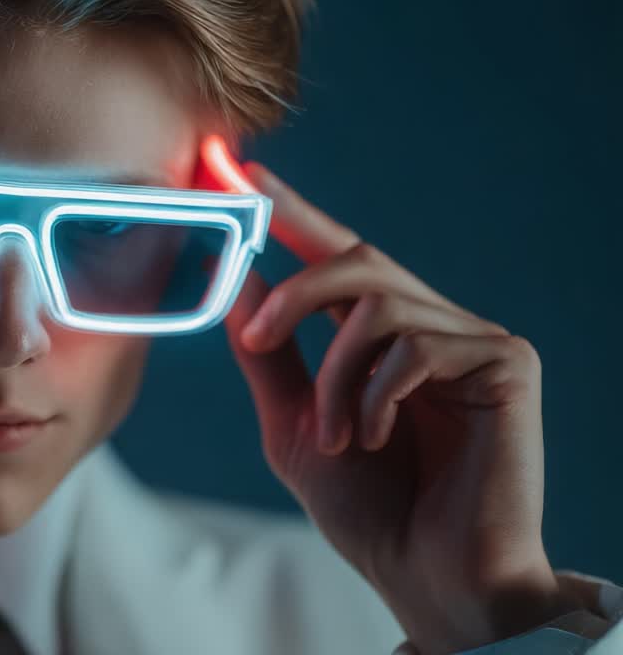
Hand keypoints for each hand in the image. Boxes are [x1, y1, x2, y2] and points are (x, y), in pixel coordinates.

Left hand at [222, 164, 578, 653]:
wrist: (426, 575)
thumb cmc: (367, 506)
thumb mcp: (295, 424)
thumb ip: (269, 354)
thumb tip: (239, 280)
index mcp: (381, 336)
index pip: (336, 255)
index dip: (293, 211)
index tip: (243, 172)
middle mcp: (430, 323)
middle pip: (357, 257)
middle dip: (294, 293)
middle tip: (257, 340)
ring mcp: (473, 339)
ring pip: (380, 302)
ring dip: (336, 373)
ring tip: (337, 436)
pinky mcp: (508, 362)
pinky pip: (420, 344)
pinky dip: (379, 394)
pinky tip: (379, 438)